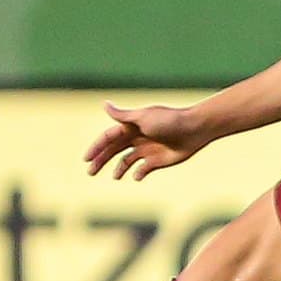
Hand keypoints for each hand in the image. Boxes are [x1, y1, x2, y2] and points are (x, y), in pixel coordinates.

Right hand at [84, 102, 213, 180]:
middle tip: (90, 172)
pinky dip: (138, 173)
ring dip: (119, 169)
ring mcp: (147, 149)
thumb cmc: (168, 121)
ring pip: (127, 161)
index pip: (108, 138)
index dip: (96, 147)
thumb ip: (123, 115)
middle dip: (102, 161)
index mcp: (131, 126)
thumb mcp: (143, 117)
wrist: (194, 129)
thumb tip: (104, 104)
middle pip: (114, 151)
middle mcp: (137, 138)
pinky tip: (136, 176)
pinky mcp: (158, 160)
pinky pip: (143, 169)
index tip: (86, 159)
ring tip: (115, 176)